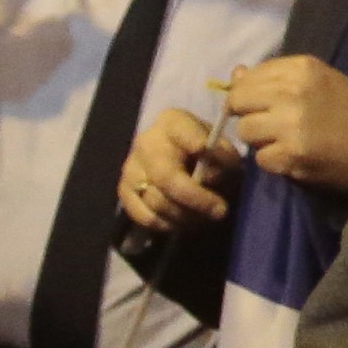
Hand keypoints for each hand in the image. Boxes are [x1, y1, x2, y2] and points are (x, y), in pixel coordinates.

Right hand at [117, 106, 241, 236]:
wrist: (178, 157)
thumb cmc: (205, 151)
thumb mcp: (220, 146)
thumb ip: (222, 157)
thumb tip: (211, 176)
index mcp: (172, 122)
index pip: (182, 131)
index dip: (194, 141)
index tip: (206, 151)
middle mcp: (146, 142)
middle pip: (167, 177)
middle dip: (196, 198)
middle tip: (221, 211)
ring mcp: (131, 168)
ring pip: (157, 202)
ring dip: (186, 215)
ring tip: (205, 217)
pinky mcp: (124, 191)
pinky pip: (145, 217)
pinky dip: (168, 225)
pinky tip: (184, 222)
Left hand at [219, 55, 347, 191]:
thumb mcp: (317, 81)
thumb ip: (276, 77)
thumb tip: (235, 75)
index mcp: (301, 68)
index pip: (248, 77)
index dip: (249, 94)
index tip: (263, 106)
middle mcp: (292, 91)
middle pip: (238, 102)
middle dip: (249, 115)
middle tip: (270, 126)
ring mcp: (290, 124)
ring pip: (245, 131)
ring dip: (260, 140)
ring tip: (284, 142)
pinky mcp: (291, 154)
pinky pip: (261, 158)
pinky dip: (274, 161)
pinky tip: (294, 158)